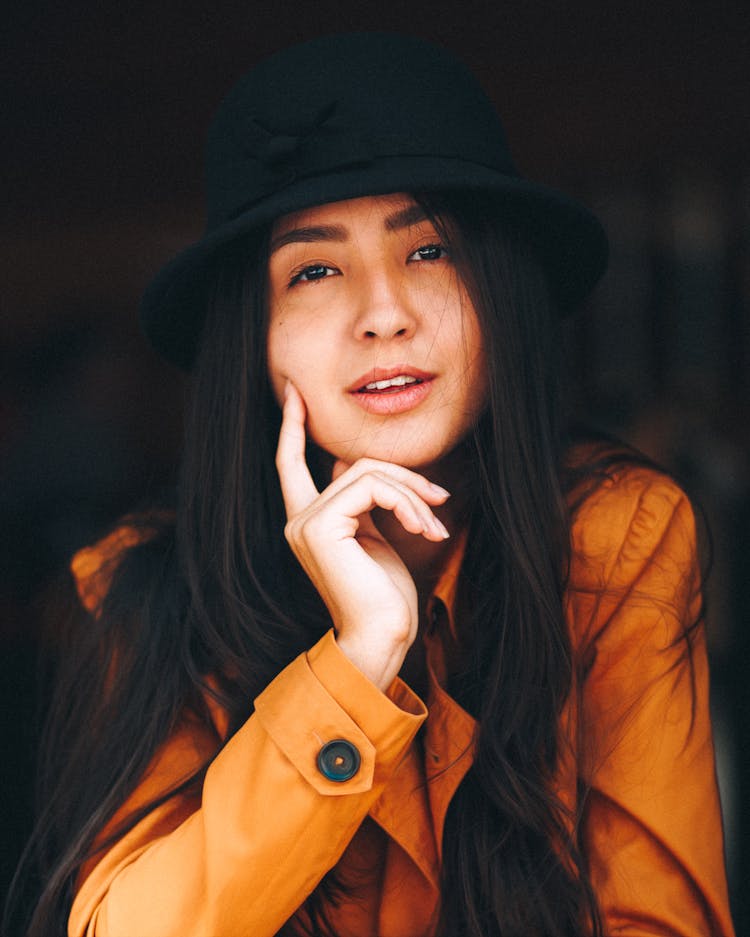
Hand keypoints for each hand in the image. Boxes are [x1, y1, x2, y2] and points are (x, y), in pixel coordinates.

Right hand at [275, 381, 449, 690]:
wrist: (381, 637)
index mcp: (308, 522)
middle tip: (441, 496)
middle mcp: (298, 520)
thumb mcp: (374, 538)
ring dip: (413, 494)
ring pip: (367, 473)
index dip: (293, 427)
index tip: (293, 393)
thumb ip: (362, 501)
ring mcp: (305, 523)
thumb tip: (360, 465)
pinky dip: (407, 503)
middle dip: (404, 476)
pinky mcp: (321, 527)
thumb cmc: (384, 596)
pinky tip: (426, 530)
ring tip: (436, 524)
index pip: (290, 463)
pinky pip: (372, 489)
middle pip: (352, 464)